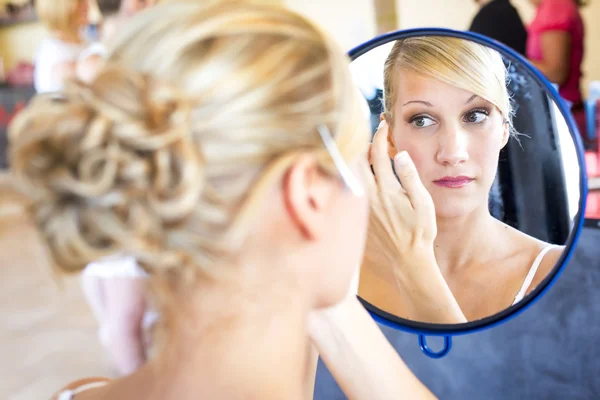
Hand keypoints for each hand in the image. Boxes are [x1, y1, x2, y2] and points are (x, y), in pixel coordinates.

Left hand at [361, 121, 465, 323]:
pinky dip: (356, 176)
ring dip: (358, 159)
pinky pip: (352, 188)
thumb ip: (411, 177)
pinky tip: (364, 174)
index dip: (381, 136)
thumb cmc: (420, 231)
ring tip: (369, 153)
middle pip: (357, 161)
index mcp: (387, 191)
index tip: (384, 125)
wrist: (408, 259)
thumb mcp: (423, 204)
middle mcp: (370, 197)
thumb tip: (401, 154)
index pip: (378, 155)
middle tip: (373, 136)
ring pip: (352, 174)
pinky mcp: (359, 214)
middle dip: (363, 144)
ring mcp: (361, 206)